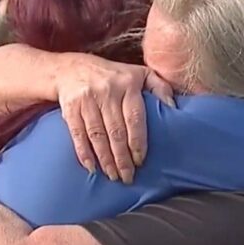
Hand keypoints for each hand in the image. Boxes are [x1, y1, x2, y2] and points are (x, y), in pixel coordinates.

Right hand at [56, 56, 175, 183]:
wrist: (72, 67)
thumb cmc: (112, 76)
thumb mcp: (139, 73)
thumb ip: (159, 87)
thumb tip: (173, 108)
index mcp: (128, 84)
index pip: (135, 118)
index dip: (137, 142)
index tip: (140, 161)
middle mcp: (107, 91)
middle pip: (116, 131)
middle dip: (122, 157)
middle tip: (128, 177)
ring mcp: (87, 99)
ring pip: (98, 135)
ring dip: (105, 159)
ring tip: (112, 175)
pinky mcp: (70, 107)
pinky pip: (78, 134)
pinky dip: (84, 152)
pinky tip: (91, 167)